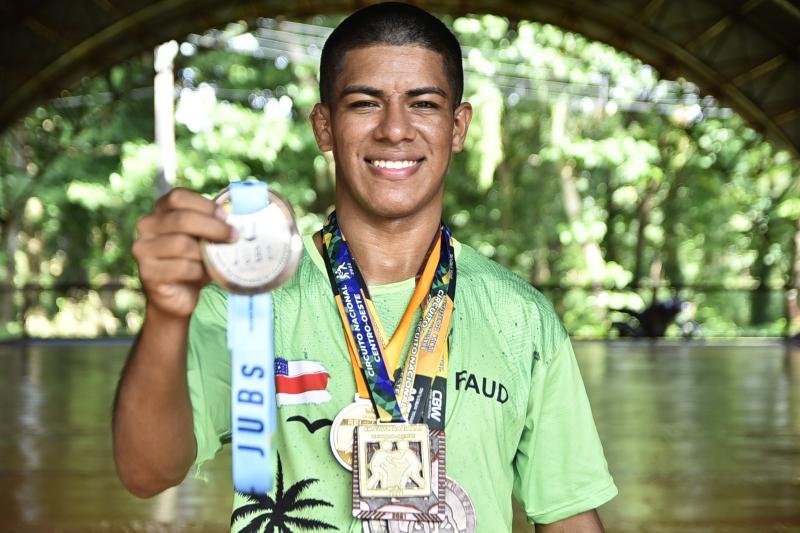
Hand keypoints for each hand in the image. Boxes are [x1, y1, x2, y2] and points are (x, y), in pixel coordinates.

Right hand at [133, 188, 236, 317]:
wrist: (177, 296)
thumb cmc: (193, 261)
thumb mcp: (202, 239)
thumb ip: (211, 225)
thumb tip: (236, 218)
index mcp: (159, 212)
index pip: (178, 197)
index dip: (204, 204)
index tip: (225, 216)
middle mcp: (146, 227)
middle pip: (182, 219)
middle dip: (213, 227)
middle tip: (234, 236)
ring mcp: (143, 250)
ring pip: (182, 245)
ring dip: (206, 253)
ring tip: (217, 259)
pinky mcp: (148, 273)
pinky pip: (182, 268)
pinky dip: (199, 271)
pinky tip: (204, 274)